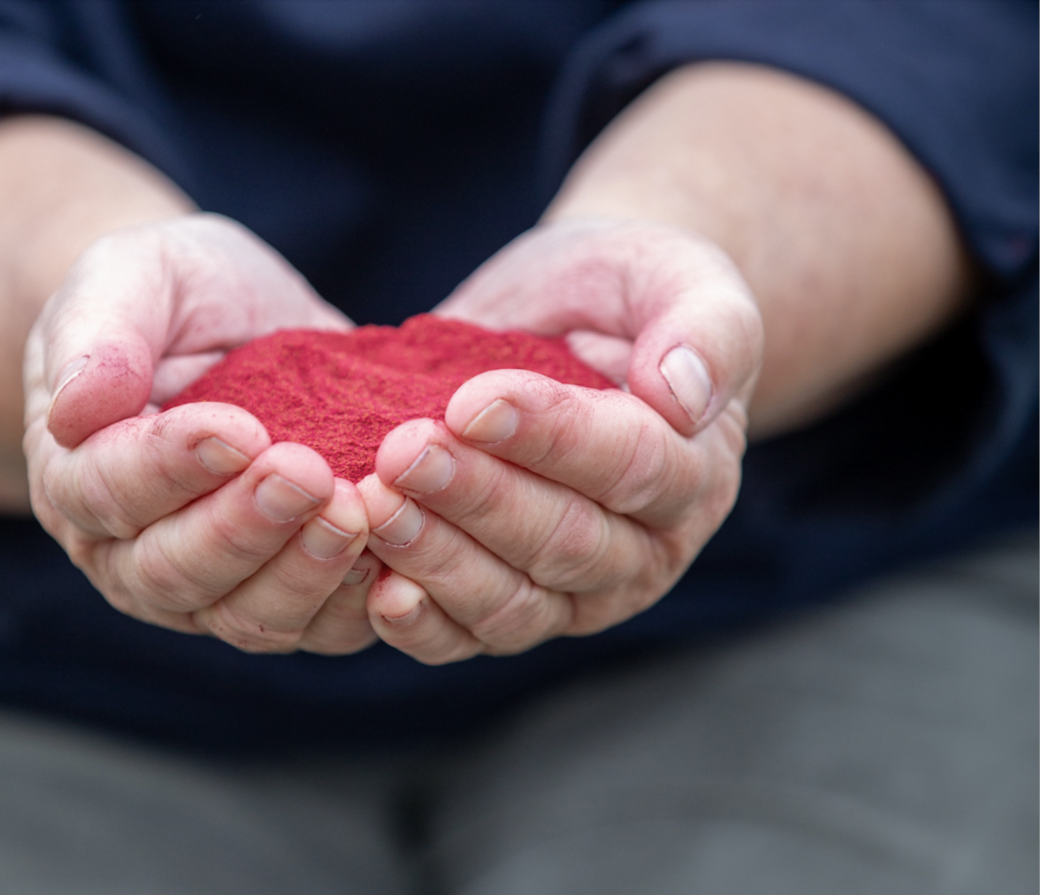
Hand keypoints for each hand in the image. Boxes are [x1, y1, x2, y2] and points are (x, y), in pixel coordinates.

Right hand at [24, 214, 379, 654]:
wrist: (237, 321)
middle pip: (173, 572)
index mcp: (76, 474)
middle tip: (310, 476)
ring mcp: (209, 587)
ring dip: (303, 572)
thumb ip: (99, 332)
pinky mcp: (285, 597)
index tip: (234, 429)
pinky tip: (394, 552)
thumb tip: (76, 408)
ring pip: (246, 616)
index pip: (107, 491)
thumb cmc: (171, 293)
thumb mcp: (130, 276)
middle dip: (245, 528)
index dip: (168, 468)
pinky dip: (356, 601)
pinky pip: (317, 626)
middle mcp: (130, 552)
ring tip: (357, 512)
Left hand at [357, 219, 761, 663]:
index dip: (550, 437)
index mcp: (694, 472)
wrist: (561, 325)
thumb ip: (704, 327)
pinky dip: (418, 622)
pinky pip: (463, 637)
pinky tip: (373, 587)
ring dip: (437, 558)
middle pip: (565, 542)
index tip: (471, 402)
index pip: (630, 466)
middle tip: (403, 453)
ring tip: (374, 504)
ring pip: (511, 602)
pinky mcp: (505, 614)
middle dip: (478, 499)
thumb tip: (683, 395)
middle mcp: (643, 551)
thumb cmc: (621, 295)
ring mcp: (573, 595)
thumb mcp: (676, 275)